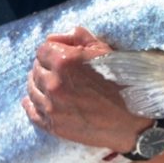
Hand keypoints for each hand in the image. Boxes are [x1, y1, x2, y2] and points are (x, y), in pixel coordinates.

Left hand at [23, 27, 149, 151]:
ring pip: (32, 90)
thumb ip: (79, 38)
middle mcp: (54, 83)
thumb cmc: (123, 83)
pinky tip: (33, 101)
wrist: (133, 123)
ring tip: (49, 85)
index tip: (59, 55)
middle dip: (45, 67)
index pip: (42, 50)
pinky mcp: (53, 125)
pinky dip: (31, 105)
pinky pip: (32, 113)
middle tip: (57, 71)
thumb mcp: (105, 51)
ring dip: (38, 85)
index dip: (51, 51)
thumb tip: (57, 37)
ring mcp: (52, 106)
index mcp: (65, 61)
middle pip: (36, 69)